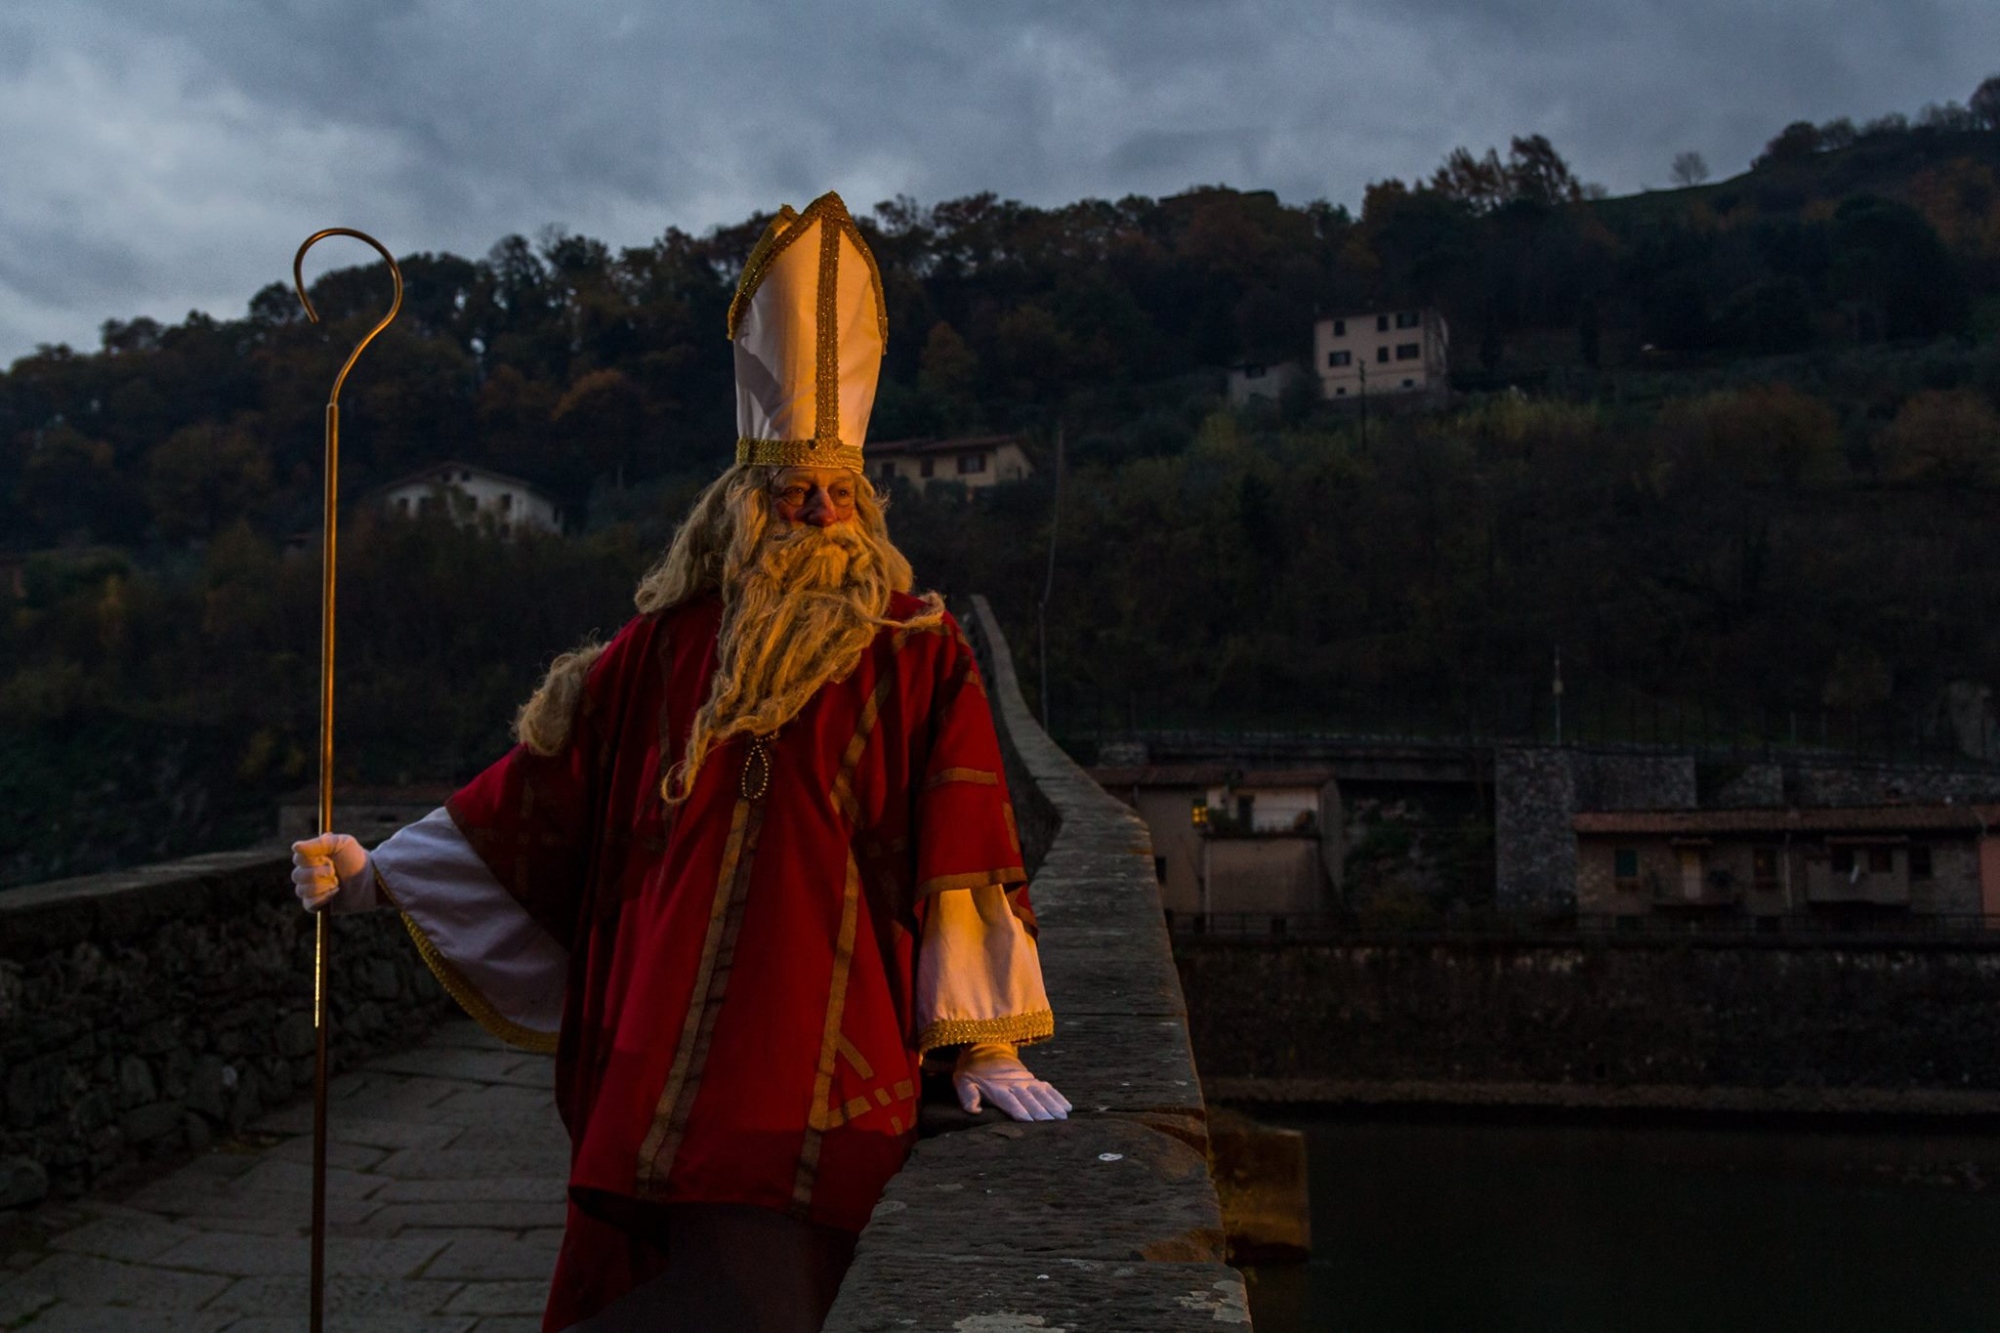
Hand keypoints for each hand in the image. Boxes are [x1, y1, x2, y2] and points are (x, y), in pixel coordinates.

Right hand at [290, 833, 376, 913]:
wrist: (371, 879)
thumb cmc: (356, 858)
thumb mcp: (341, 844)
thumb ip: (319, 843)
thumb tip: (295, 847)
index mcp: (311, 857)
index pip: (298, 859)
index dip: (311, 860)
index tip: (328, 858)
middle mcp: (308, 873)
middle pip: (296, 876)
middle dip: (316, 874)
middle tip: (333, 871)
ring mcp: (311, 889)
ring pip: (301, 890)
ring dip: (321, 886)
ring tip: (337, 882)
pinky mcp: (317, 904)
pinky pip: (308, 904)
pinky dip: (322, 898)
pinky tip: (335, 892)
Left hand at [953, 1042, 1070, 1121]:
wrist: (984, 1050)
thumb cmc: (971, 1073)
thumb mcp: (963, 1083)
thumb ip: (968, 1097)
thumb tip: (974, 1111)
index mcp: (997, 1089)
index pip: (1010, 1101)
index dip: (1019, 1110)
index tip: (1028, 1120)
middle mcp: (1014, 1085)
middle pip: (1029, 1099)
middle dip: (1040, 1110)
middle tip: (1050, 1123)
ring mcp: (1026, 1081)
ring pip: (1041, 1093)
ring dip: (1052, 1105)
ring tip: (1062, 1117)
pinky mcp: (1033, 1079)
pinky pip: (1048, 1088)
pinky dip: (1058, 1096)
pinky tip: (1067, 1107)